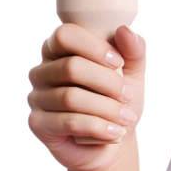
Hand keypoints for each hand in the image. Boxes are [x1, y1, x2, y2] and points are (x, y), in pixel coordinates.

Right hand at [27, 23, 145, 170]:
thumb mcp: (132, 74)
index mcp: (58, 50)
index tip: (118, 63)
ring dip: (107, 108)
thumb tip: (124, 30)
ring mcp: (36, 97)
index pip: (65, 35)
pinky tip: (117, 133)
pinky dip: (98, 127)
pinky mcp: (38, 124)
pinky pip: (69, 122)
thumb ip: (133, 51)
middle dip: (107, 82)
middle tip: (129, 96)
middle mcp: (41, 71)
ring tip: (128, 118)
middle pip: (71, 67)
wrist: (113, 140)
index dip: (94, 47)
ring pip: (71, 97)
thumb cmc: (118, 101)